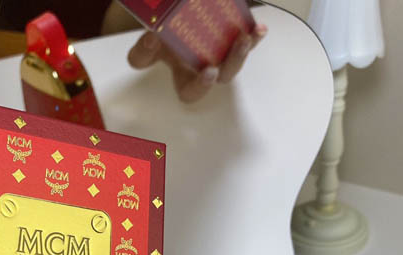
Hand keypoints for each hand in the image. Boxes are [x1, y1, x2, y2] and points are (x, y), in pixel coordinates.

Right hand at [128, 24, 266, 102]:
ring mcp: (221, 54)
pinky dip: (254, 35)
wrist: (178, 15)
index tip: (207, 71)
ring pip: (235, 62)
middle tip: (228, 54)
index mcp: (184, 75)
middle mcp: (205, 68)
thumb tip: (152, 40)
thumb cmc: (163, 34)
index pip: (189, 91)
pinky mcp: (233, 37)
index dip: (200, 86)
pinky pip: (247, 40)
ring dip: (241, 53)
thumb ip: (143, 51)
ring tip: (246, 37)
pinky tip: (258, 28)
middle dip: (229, 66)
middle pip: (220, 78)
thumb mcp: (148, 44)